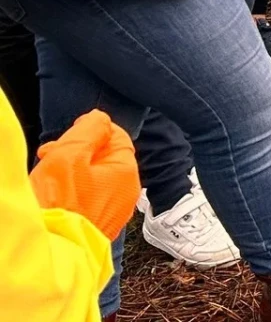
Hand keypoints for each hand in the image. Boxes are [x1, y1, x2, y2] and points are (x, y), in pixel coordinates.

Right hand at [30, 110, 138, 238]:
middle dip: (76, 151)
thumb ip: (89, 132)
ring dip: (71, 171)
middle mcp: (126, 192)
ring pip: (94, 179)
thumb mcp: (70, 155)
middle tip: (49, 153)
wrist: (52, 249)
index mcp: (126, 171)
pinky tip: (54, 194)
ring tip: (47, 174)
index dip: (92, 130)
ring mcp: (114, 211)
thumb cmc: (60, 204)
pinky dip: (72, 191)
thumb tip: (100, 119)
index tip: (71, 131)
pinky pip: (89, 198)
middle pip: (104, 158)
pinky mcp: (98, 226)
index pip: (117, 137)